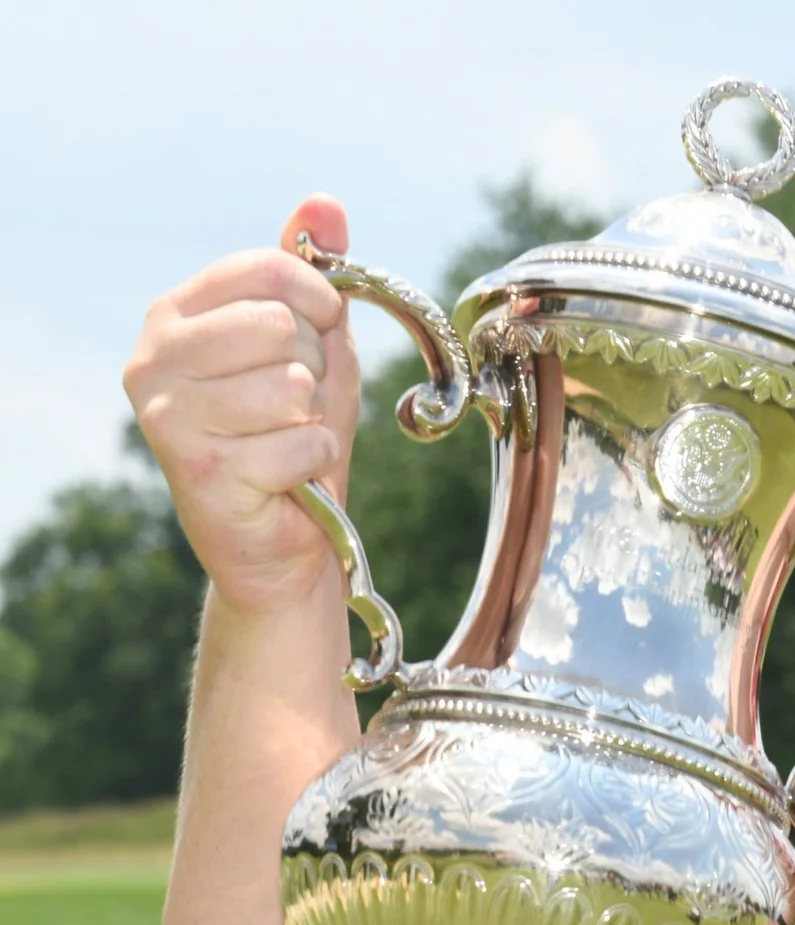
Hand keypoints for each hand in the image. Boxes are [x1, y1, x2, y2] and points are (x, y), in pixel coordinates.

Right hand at [124, 196, 359, 615]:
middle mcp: (153, 358)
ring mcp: (165, 414)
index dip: (319, 301)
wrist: (285, 535)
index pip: (267, 268)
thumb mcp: (314, 342)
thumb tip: (324, 202)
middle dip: (313, 370)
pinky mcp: (195, 470)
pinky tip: (284, 478)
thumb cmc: (295, 431)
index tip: (322, 331)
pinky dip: (313, 463)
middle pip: (278, 325)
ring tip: (285, 439)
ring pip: (289, 386)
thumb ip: (314, 272)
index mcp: (176, 314)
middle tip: (295, 406)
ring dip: (311, 420)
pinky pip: (300, 443)